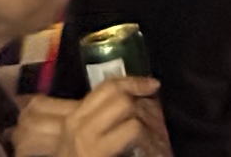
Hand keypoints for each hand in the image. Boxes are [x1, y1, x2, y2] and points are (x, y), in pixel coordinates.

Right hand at [15, 79, 168, 156]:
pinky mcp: (99, 154)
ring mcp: (88, 142)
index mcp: (73, 119)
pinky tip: (154, 151)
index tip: (152, 84)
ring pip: (129, 114)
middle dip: (143, 103)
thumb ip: (98, 122)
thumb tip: (130, 102)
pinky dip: (149, 141)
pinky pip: (133, 133)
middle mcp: (77, 126)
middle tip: (156, 114)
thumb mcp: (82, 141)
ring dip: (149, 125)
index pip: (107, 87)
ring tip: (157, 139)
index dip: (133, 81)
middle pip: (120, 97)